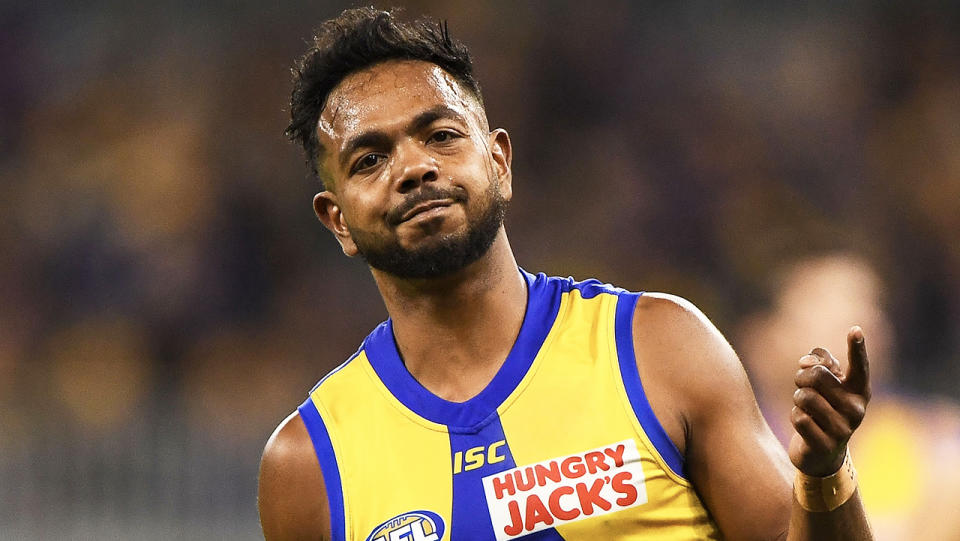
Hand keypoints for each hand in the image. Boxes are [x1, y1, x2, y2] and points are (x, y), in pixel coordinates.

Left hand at [788, 326, 870, 476]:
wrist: (823, 452)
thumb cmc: (823, 407)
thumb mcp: (824, 383)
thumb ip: (819, 362)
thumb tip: (808, 362)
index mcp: (859, 390)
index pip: (859, 366)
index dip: (857, 348)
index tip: (855, 330)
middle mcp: (857, 408)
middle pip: (816, 375)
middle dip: (801, 378)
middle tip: (803, 387)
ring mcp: (844, 429)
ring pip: (804, 396)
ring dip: (797, 400)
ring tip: (806, 409)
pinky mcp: (827, 445)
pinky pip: (798, 417)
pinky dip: (795, 417)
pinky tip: (805, 426)